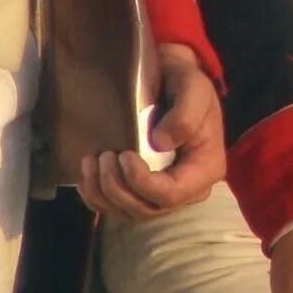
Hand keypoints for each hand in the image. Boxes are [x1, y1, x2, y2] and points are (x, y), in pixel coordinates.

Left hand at [76, 45, 222, 217]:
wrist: (170, 80)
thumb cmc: (185, 83)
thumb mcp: (194, 89)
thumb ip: (185, 115)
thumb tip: (161, 143)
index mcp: (205, 169)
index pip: (172, 194)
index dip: (143, 183)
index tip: (125, 156)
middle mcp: (186, 189)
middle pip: (146, 209)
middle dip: (117, 188)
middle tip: (104, 156)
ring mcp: (162, 192)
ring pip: (127, 212)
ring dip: (102, 192)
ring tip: (91, 161)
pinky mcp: (141, 190)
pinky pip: (115, 208)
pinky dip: (95, 197)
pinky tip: (87, 176)